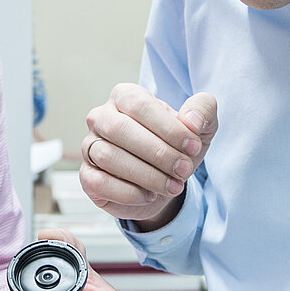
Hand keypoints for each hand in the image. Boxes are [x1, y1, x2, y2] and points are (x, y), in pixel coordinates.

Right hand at [80, 84, 217, 228]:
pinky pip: (100, 183)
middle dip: (158, 153)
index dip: (168, 127)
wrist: (164, 181)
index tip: (193, 146)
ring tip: (173, 186)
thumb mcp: (199, 127)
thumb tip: (192, 121)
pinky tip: (150, 195)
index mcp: (124, 96)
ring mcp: (89, 147)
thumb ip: (202, 111)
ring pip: (108, 157)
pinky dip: (129, 193)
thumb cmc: (176, 146)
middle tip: (184, 170)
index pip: (140, 105)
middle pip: (120, 129)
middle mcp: (101, 117)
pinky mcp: (87, 176)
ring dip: (147, 175)